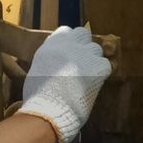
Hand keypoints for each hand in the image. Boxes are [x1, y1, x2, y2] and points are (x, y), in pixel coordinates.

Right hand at [17, 26, 112, 142]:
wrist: (50, 110)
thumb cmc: (38, 97)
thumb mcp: (37, 70)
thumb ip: (49, 59)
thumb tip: (55, 60)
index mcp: (52, 44)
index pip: (66, 31)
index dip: (70, 42)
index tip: (69, 52)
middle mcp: (69, 44)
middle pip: (83, 35)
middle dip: (83, 46)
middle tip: (81, 62)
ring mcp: (85, 55)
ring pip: (96, 49)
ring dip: (93, 60)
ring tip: (87, 76)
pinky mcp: (98, 68)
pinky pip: (106, 65)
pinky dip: (101, 74)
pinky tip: (94, 84)